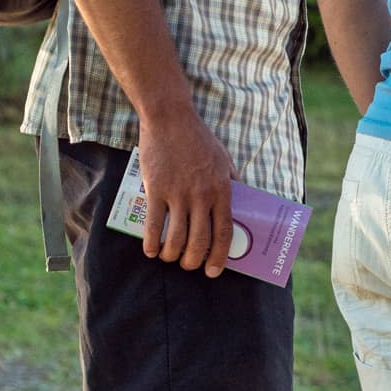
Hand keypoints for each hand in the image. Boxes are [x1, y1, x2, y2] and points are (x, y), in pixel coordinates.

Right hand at [137, 108, 235, 276]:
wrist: (171, 119)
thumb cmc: (199, 139)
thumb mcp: (225, 159)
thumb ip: (233, 182)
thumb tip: (240, 204)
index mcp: (222, 190)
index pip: (224, 232)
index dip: (219, 256)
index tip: (213, 271)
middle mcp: (202, 196)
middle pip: (199, 241)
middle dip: (193, 260)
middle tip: (188, 265)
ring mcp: (178, 194)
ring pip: (176, 238)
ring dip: (172, 255)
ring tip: (168, 257)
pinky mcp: (156, 189)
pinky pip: (153, 225)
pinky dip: (151, 243)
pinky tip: (150, 251)